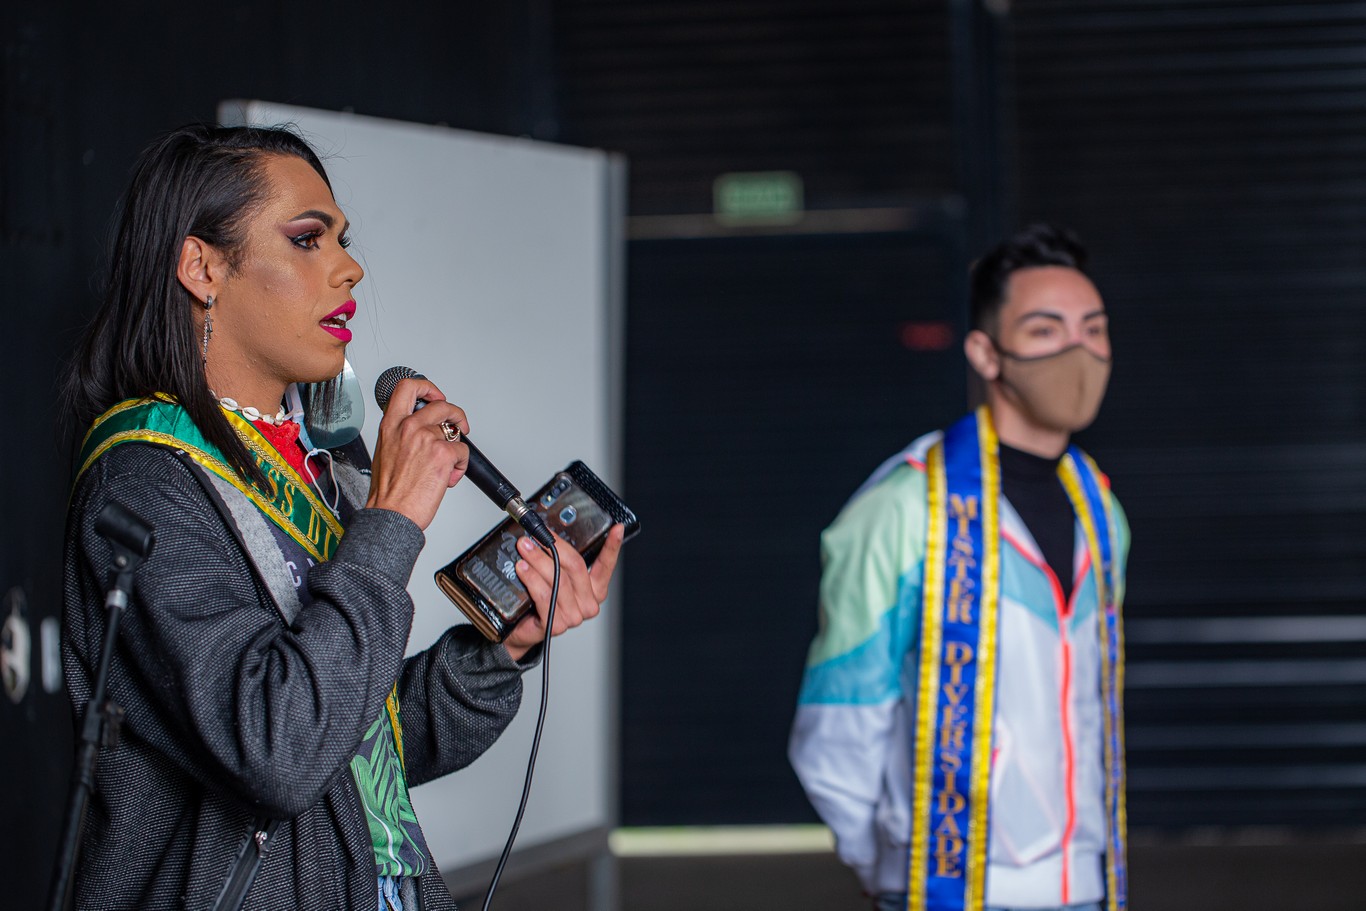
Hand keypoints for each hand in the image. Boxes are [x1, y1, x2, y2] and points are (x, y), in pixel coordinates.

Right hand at [364, 377, 469, 529]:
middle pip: (441, 404)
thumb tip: (421, 432)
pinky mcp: (443, 453)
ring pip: (455, 431)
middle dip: (455, 414)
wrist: (391, 514)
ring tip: (448, 466)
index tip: (435, 397)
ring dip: (457, 448)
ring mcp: (426, 438)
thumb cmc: (389, 492)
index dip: (427, 387)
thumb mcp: (386, 452)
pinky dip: (461, 466)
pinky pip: (463, 451)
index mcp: (390, 425)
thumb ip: (402, 435)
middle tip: (458, 426)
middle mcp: (408, 427)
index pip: (407, 387)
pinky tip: (448, 478)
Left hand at [503, 524, 624, 661]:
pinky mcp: (556, 625)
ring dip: (538, 560)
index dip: (612, 546)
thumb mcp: (555, 576)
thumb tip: (551, 534)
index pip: (606, 565)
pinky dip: (531, 579)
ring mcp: (574, 616)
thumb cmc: (540, 599)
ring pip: (558, 579)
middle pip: (576, 567)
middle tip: (537, 534)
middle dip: (554, 547)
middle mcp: (588, 603)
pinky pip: (544, 595)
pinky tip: (522, 569)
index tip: (617, 528)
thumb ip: (561, 559)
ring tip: (524, 548)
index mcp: (595, 589)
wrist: (522, 629)